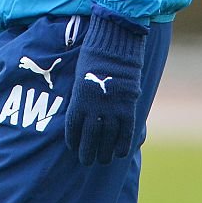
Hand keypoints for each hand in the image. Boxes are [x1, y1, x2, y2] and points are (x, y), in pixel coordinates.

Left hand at [65, 4, 147, 165]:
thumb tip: (83, 112)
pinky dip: (122, 144)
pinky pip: (126, 132)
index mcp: (79, 99)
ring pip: (108, 139)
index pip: (73, 128)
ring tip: (103, 160)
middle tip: (87, 160)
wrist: (116, 42)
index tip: (73, 147)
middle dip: (87, 152)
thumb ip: (82, 96)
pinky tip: (120, 152)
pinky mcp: (128, 106)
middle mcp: (94, 107)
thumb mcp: (81, 75)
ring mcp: (112, 108)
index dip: (73, 140)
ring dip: (105, 152)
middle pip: (89, 139)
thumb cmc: (95, 55)